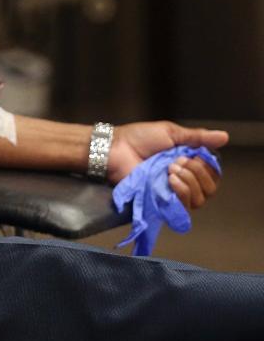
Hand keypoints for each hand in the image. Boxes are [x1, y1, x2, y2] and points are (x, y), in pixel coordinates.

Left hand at [108, 121, 226, 209]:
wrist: (116, 148)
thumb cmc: (139, 138)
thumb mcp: (171, 133)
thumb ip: (197, 138)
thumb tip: (225, 137)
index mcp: (187, 163)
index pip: (212, 174)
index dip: (207, 166)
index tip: (192, 155)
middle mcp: (183, 180)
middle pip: (209, 189)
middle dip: (197, 173)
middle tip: (176, 161)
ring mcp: (171, 193)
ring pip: (199, 199)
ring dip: (190, 182)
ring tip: (171, 170)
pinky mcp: (161, 202)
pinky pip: (183, 207)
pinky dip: (182, 192)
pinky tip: (171, 180)